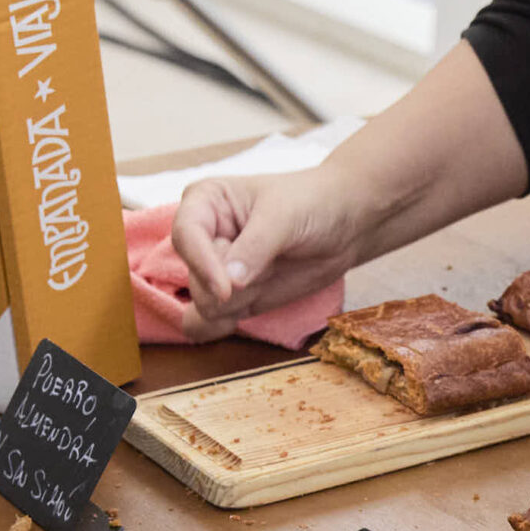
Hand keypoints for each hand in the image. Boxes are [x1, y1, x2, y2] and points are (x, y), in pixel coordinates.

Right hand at [168, 167, 374, 340]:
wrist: (343, 224)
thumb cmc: (312, 203)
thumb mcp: (285, 216)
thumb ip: (256, 247)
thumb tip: (230, 283)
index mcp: (204, 202)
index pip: (186, 236)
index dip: (202, 264)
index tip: (227, 289)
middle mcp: (202, 237)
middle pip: (194, 278)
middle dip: (232, 287)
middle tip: (270, 264)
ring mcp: (215, 269)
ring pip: (205, 304)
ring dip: (240, 303)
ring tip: (271, 274)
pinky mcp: (232, 297)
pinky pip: (206, 322)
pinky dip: (218, 328)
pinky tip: (240, 318)